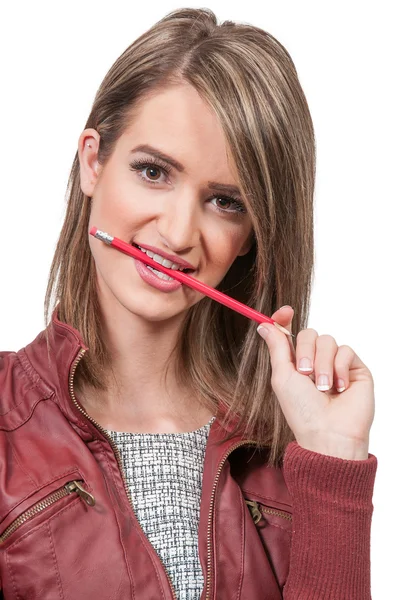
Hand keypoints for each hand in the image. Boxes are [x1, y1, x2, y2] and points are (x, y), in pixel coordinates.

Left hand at [257, 306, 374, 459]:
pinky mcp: (355, 368)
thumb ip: (277, 348)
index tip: (285, 311)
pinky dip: (340, 368)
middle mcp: (315, 361)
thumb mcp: (282, 376)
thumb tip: (265, 325)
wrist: (329, 433)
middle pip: (308, 333)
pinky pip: (346, 350)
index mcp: (295, 363)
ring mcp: (336, 364)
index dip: (285, 320)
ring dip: (322, 364)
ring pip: (327, 340)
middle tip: (304, 373)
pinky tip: (340, 388)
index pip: (291, 333)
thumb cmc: (302, 411)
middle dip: (305, 351)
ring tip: (324, 388)